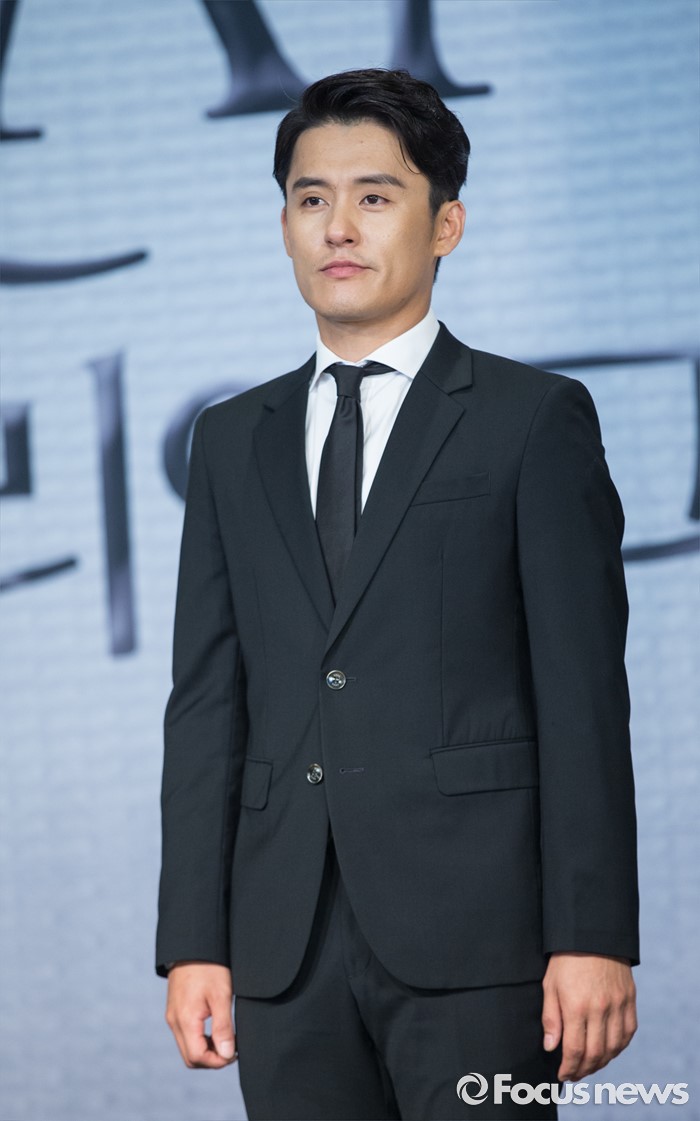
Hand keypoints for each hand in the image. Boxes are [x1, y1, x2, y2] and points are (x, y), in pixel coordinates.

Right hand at [165, 962, 235, 1068]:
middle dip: (212, 1059)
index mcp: (185, 1020)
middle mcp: (175, 1022)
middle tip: (232, 1048)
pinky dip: (200, 1039)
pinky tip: (215, 1028)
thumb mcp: (221, 995)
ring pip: (187, 1048)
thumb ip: (223, 1027)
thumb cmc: (209, 967)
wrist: (193, 945)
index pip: (198, 1057)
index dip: (218, 1061)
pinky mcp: (175, 1010)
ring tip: (226, 1037)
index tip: (235, 1052)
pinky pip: (185, 1035)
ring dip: (206, 1050)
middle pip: (190, 1057)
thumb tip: (227, 1054)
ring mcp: (173, 1016)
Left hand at [542, 952, 636, 1080]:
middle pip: (596, 1054)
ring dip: (601, 1063)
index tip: (563, 1074)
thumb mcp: (550, 985)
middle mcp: (600, 1009)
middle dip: (583, 1070)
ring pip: (613, 1048)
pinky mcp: (629, 1000)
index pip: (575, 1050)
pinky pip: (628, 1033)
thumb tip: (551, 1048)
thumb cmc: (565, 959)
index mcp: (576, 1006)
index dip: (569, 1067)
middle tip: (574, 1074)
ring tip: (589, 1066)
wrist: (593, 934)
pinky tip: (608, 1051)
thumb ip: (550, 1018)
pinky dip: (618, 1047)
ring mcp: (618, 1005)